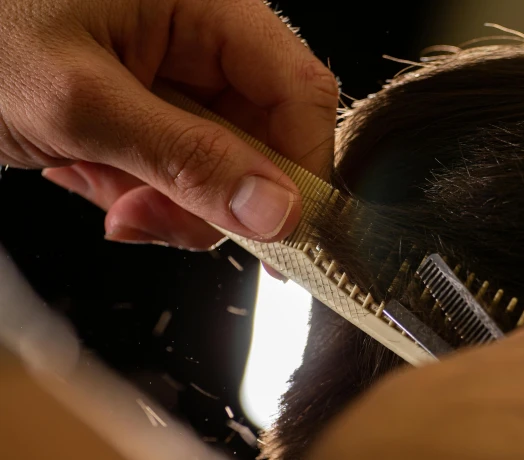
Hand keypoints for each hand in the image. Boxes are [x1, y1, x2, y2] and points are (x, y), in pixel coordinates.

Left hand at [0, 0, 337, 249]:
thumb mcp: (82, 102)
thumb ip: (186, 159)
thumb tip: (276, 213)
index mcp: (206, 7)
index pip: (298, 89)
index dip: (303, 167)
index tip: (284, 235)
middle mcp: (204, 41)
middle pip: (261, 140)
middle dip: (209, 198)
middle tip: (148, 221)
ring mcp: (179, 78)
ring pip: (220, 169)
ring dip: (164, 201)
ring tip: (101, 191)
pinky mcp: (154, 109)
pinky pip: (179, 171)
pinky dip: (138, 191)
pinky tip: (89, 173)